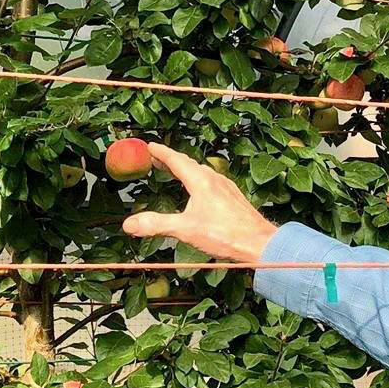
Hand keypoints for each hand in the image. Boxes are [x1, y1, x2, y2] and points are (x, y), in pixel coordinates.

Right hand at [120, 143, 278, 263]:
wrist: (259, 242)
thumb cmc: (226, 234)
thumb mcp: (186, 229)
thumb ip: (156, 225)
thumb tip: (129, 224)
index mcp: (201, 181)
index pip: (177, 160)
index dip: (161, 152)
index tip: (149, 145)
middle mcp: (215, 180)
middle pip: (189, 164)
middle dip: (171, 160)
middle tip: (156, 158)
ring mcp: (226, 188)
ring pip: (202, 172)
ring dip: (186, 169)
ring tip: (175, 172)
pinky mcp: (233, 198)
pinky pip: (211, 181)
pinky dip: (198, 179)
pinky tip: (200, 191)